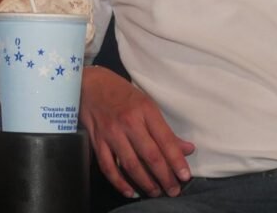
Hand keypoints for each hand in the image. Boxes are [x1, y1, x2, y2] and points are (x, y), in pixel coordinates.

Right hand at [79, 66, 194, 198]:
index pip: (165, 140)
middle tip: (173, 190)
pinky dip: (118, 181)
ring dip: (145, 182)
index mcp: (145, 110)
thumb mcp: (147, 104)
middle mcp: (129, 122)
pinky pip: (108, 166)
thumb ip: (165, 130)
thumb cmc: (121, 93)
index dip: (176, 160)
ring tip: (156, 192)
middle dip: (164, 176)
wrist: (89, 84)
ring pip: (130, 164)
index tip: (185, 176)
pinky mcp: (97, 140)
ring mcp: (111, 132)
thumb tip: (187, 149)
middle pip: (150, 155)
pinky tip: (129, 191)